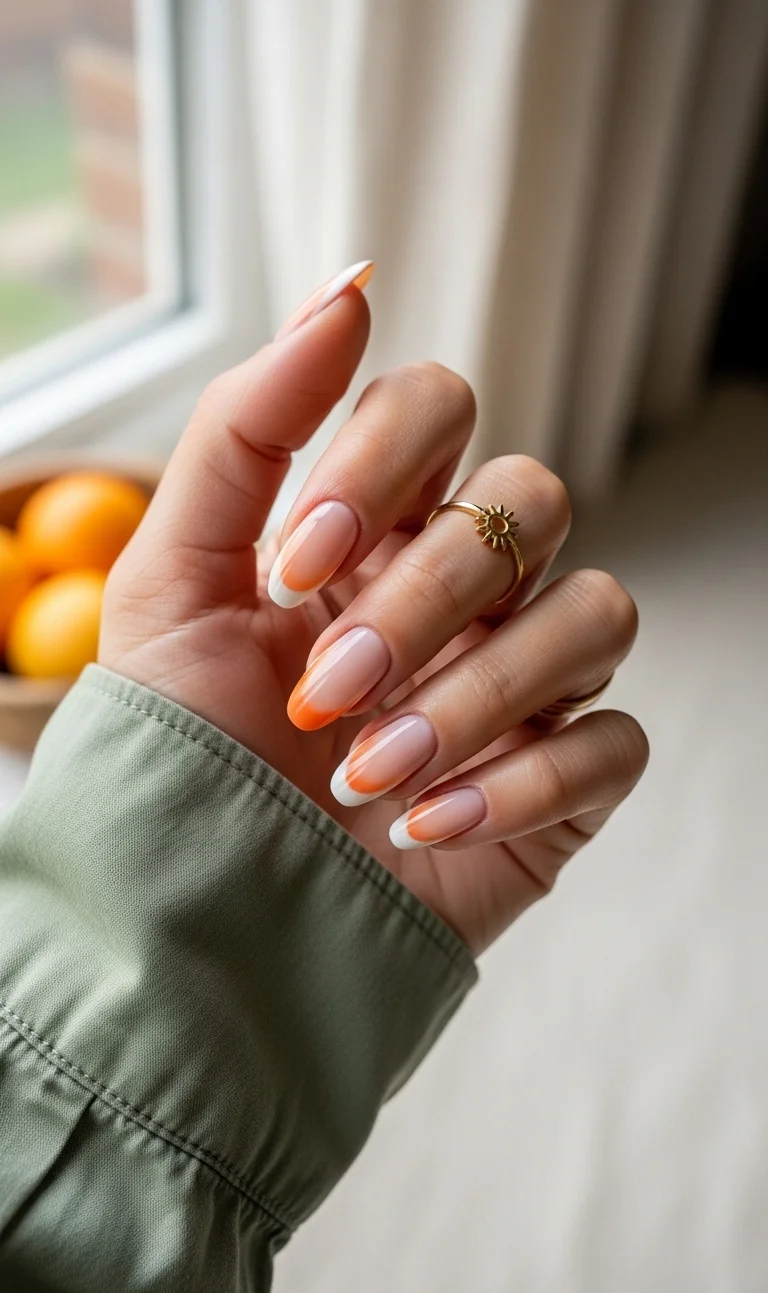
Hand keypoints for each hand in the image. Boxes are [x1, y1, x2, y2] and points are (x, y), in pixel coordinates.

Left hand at [101, 262, 647, 955]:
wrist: (204, 919)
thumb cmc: (184, 751)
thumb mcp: (172, 582)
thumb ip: (247, 430)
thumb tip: (349, 288)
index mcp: (375, 528)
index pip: (440, 406)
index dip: (382, 465)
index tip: (296, 568)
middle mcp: (462, 589)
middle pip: (530, 503)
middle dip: (424, 601)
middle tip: (325, 695)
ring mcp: (521, 680)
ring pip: (594, 614)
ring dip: (474, 697)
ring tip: (370, 776)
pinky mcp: (565, 781)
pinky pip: (614, 741)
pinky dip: (525, 782)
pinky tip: (428, 827)